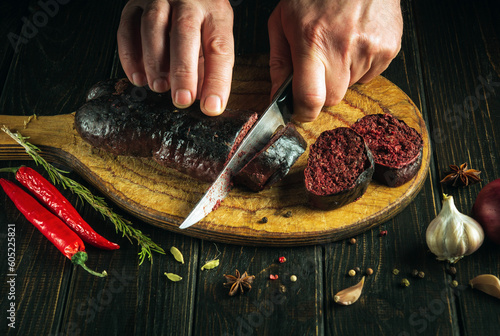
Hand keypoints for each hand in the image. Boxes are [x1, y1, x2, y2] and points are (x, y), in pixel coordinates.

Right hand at [117, 0, 234, 115]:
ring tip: (159, 87)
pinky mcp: (134, 3)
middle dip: (183, 71)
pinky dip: (130, 56)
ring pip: (152, 26)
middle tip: (182, 100)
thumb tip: (204, 100)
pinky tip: (138, 78)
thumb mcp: (214, 35)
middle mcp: (188, 1)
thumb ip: (210, 66)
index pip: (219, 47)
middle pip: (185, 32)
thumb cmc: (201, 18)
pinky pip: (127, 29)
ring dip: (154, 62)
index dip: (217, 80)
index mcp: (215, 12)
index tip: (212, 107)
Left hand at [268, 0, 402, 121]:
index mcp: (312, 40)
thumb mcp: (283, 20)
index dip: (303, 112)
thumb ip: (279, 62)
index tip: (300, 111)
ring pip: (352, 86)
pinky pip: (371, 73)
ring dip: (342, 74)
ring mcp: (370, 48)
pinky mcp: (390, 48)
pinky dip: (360, 64)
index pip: (310, 98)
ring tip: (339, 43)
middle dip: (323, 91)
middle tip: (319, 66)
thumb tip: (278, 96)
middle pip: (333, 98)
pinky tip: (355, 40)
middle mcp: (343, 47)